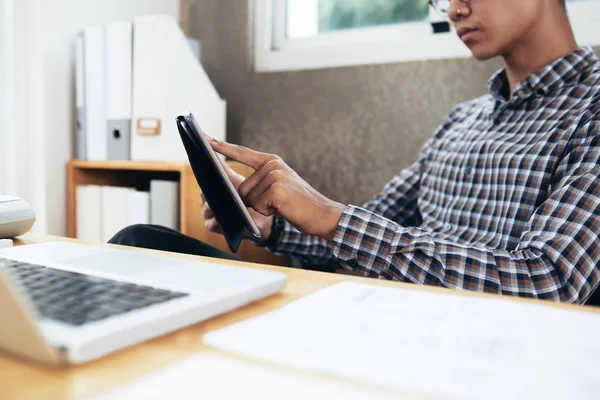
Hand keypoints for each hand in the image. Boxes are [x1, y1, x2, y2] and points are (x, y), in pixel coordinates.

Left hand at [207, 136, 344, 241]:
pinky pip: (257, 205)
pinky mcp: (276, 188)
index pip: (241, 152)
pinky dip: (267, 211)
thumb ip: (258, 183)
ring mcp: (274, 175)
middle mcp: (272, 164)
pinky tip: (281, 208)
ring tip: (280, 205)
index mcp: (271, 161)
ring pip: (248, 198)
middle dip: (253, 201)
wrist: (321, 213)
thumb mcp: (277, 187)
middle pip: (242, 187)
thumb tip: (235, 191)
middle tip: (276, 203)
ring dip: (261, 207)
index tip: (204, 137)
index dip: (221, 145)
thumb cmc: (297, 204)